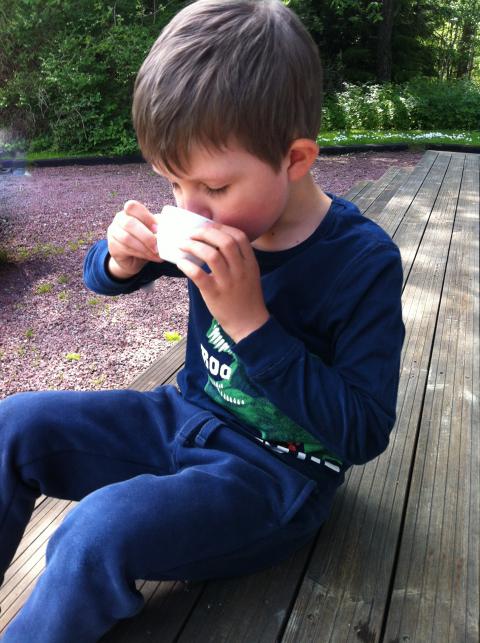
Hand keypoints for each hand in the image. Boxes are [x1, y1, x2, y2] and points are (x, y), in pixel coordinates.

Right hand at [107, 200, 161, 278]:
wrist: (133, 259)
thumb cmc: (145, 241)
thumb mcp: (153, 231)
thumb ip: (158, 227)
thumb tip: (171, 227)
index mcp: (129, 212)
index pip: (132, 207)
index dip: (145, 216)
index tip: (157, 228)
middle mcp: (119, 219)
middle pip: (129, 223)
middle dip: (146, 236)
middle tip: (158, 246)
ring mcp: (113, 232)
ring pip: (127, 238)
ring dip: (145, 247)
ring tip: (157, 254)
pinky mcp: (112, 246)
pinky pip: (126, 249)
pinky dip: (142, 254)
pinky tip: (152, 257)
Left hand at [177, 222, 269, 342]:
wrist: (249, 324)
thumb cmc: (246, 298)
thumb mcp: (250, 275)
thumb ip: (238, 259)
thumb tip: (214, 242)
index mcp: (250, 263)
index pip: (239, 236)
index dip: (222, 227)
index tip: (208, 226)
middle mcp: (240, 270)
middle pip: (224, 241)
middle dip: (205, 233)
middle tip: (192, 234)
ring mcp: (228, 282)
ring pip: (210, 255)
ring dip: (193, 246)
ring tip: (183, 245)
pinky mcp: (214, 294)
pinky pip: (198, 274)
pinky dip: (187, 265)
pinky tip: (181, 262)